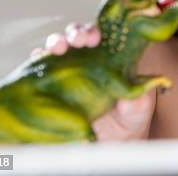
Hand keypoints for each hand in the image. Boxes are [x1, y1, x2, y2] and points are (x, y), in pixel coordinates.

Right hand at [32, 23, 155, 140]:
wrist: (109, 147)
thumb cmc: (127, 122)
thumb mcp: (138, 111)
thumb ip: (139, 99)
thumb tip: (140, 90)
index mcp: (111, 60)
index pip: (105, 36)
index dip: (100, 30)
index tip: (98, 36)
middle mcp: (88, 61)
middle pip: (79, 37)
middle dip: (77, 32)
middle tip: (78, 39)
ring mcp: (67, 71)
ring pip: (57, 47)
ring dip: (56, 42)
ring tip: (57, 48)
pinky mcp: (50, 85)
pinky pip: (40, 69)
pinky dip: (37, 60)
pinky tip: (38, 60)